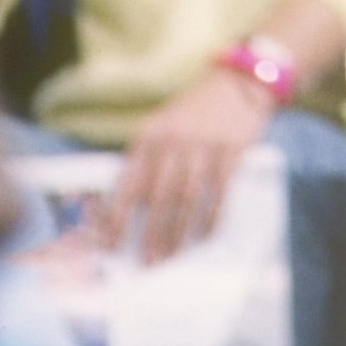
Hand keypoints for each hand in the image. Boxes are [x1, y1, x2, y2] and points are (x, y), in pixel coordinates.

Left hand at [99, 65, 275, 264]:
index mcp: (150, 134)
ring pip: (186, 198)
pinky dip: (210, 218)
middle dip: (149, 233)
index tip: (110, 243)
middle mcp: (173, 139)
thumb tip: (122, 206)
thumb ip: (145, 161)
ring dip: (176, 232)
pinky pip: (218, 192)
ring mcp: (203, 145)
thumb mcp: (162, 127)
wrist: (235, 85)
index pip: (129, 181)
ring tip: (169, 255)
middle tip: (146, 260)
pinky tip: (204, 236)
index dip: (117, 215)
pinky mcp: (230, 150)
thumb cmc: (192, 115)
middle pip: (157, 196)